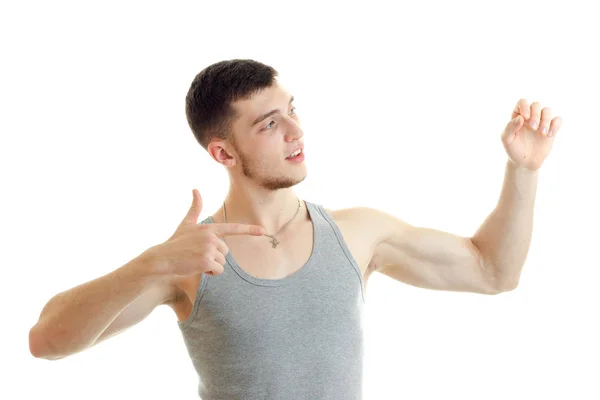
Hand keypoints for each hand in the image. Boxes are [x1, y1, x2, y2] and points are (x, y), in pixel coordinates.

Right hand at [149, 189, 264, 276]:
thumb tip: (196, 189)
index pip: (233, 228)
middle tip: (197, 255)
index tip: (263, 231)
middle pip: (226, 252)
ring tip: (195, 261)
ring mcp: (209, 249)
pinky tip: (196, 268)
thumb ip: (194, 208)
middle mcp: (211, 237)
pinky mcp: (207, 261)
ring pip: (222, 263)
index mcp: (209, 228)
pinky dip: (209, 273)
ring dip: (211, 266)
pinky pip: (218, 270)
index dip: (249, 230)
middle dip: (214, 257)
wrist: (162, 259)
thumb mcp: (186, 224)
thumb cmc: (175, 242)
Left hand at [501, 99, 562, 170]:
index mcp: (517, 116)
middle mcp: (530, 116)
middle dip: (536, 115)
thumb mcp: (506, 140)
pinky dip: (555, 125)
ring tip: (542, 133)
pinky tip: (549, 135)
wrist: (524, 162)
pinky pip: (558, 120)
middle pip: (536, 104)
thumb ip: (510, 128)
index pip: (522, 102)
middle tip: (533, 128)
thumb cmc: (513, 149)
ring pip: (548, 110)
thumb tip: (520, 118)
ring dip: (546, 120)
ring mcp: (541, 122)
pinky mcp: (551, 129)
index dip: (525, 106)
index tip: (525, 117)